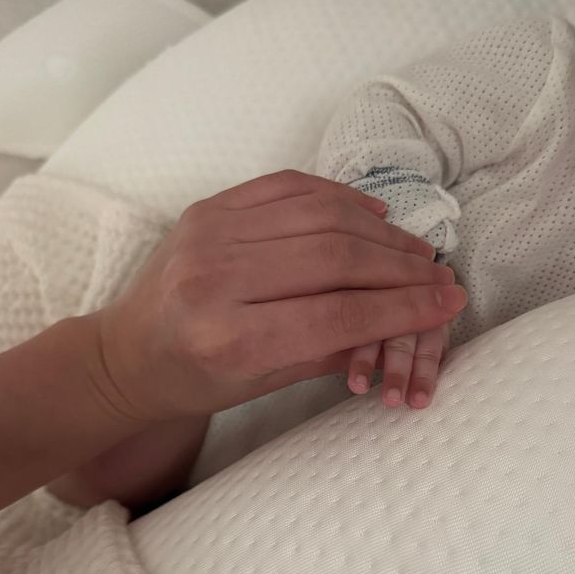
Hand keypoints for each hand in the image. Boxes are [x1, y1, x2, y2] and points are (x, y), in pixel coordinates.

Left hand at [96, 171, 466, 420]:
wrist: (127, 351)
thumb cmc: (196, 380)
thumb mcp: (264, 385)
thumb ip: (333, 349)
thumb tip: (409, 313)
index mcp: (229, 340)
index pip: (337, 316)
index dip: (403, 308)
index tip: (447, 302)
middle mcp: (216, 280)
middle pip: (334, 259)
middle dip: (402, 268)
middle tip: (441, 275)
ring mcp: (209, 235)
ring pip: (319, 217)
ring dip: (380, 232)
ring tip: (416, 250)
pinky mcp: (208, 208)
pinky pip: (289, 188)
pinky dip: (340, 198)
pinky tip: (374, 216)